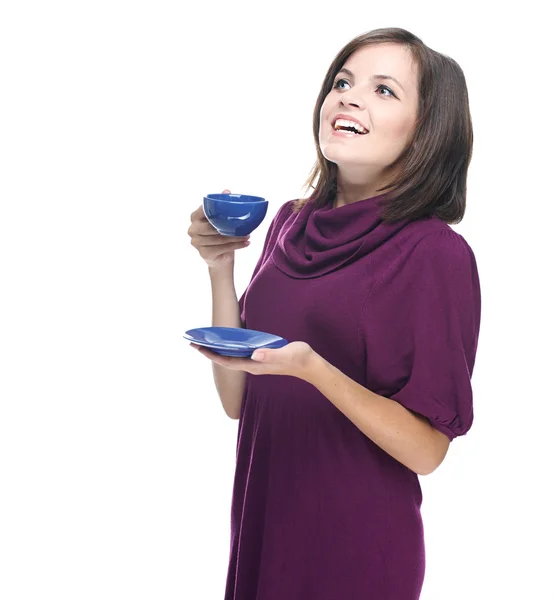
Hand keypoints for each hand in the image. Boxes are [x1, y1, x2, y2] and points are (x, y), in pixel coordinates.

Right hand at [187, 189, 250, 269]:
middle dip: (229, 227)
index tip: (231, 211)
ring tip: (248, 236)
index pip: (204, 210)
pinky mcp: (203, 253)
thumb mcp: (220, 219)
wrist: (219, 258)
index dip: (217, 209)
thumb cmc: (219, 235)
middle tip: (245, 227)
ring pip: (219, 238)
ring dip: (235, 237)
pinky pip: (222, 248)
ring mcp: (196, 242)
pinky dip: (236, 246)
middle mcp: (192, 229)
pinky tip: (245, 244)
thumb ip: (221, 206)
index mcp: (194, 217)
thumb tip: (227, 190)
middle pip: (211, 226)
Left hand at [190, 340, 318, 380]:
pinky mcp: (261, 359)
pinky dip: (231, 348)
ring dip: (219, 350)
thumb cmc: (299, 358)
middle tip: (195, 342)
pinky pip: (241, 354)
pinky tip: (229, 341)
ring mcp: (257, 363)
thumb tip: (254, 354)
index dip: (211, 355)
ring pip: (232, 357)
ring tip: (207, 341)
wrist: (310, 365)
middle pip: (226, 360)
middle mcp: (252, 365)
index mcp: (254, 365)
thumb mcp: (285, 354)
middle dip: (210, 352)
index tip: (198, 347)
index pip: (227, 361)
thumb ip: (271, 355)